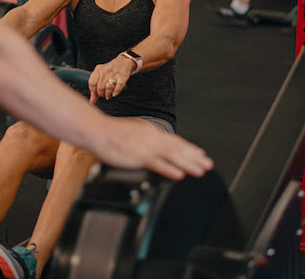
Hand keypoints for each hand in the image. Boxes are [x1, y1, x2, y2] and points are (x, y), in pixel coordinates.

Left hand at [87, 56, 135, 103]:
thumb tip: (91, 102)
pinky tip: (114, 93)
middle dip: (101, 94)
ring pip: (108, 87)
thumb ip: (95, 88)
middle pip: (100, 87)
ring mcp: (114, 74)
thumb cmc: (110, 70)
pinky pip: (119, 86)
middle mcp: (105, 71)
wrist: (123, 62)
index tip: (96, 92)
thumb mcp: (100, 75)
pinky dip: (116, 91)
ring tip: (109, 95)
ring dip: (108, 94)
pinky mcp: (122, 76)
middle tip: (104, 95)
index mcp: (98, 70)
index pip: (92, 83)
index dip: (93, 90)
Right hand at [91, 117, 213, 179]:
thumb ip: (145, 143)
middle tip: (208, 164)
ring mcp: (146, 146)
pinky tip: (179, 174)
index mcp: (151, 133)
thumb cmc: (111, 135)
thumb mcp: (133, 136)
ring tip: (200, 171)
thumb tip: (155, 151)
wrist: (96, 130)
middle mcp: (152, 138)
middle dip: (194, 157)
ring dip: (188, 163)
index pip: (175, 141)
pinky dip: (170, 169)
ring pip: (173, 155)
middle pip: (178, 148)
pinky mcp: (138, 155)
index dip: (189, 149)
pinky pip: (157, 163)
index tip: (201, 155)